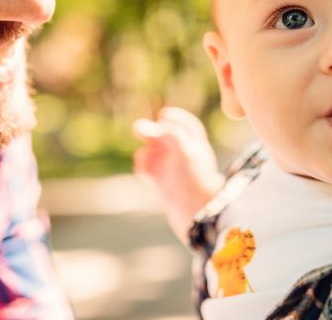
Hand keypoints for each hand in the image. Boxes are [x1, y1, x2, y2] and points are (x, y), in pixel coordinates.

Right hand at [133, 106, 224, 242]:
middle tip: (136, 129)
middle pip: (164, 136)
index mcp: (195, 145)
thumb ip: (172, 135)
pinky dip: (143, 167)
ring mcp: (171, 169)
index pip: (185, 125)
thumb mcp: (186, 152)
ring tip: (143, 157)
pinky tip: (143, 172)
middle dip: (151, 132)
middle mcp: (183, 155)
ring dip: (145, 152)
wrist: (195, 216)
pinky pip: (148, 169)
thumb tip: (154, 124)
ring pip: (152, 153)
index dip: (174, 118)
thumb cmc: (195, 182)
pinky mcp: (161, 183)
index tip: (163, 115)